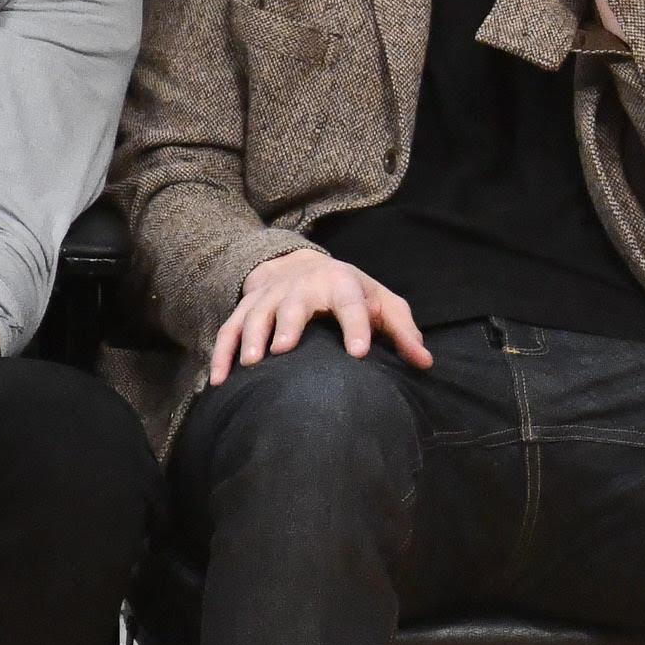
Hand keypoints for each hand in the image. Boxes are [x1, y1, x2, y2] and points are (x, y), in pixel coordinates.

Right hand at [211, 250, 431, 384]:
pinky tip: (219, 381)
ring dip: (251, 337)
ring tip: (251, 364)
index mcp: (341, 284)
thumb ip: (402, 330)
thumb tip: (425, 362)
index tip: (360, 352)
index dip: (356, 326)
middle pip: (293, 304)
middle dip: (287, 325)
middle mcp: (302, 286)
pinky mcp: (246, 308)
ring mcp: (269, 296)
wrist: (299, 263)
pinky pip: (229, 330)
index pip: (351, 303)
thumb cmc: (350, 291)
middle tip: (283, 351)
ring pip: (256, 315)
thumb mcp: (381, 302)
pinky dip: (222, 354)